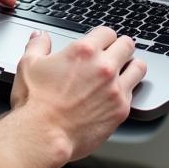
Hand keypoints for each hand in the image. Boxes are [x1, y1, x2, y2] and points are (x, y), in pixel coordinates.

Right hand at [10, 26, 146, 160]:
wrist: (43, 135)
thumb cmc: (35, 102)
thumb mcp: (29, 64)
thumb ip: (38, 45)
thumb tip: (41, 36)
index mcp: (84, 51)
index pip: (108, 32)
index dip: (104, 36)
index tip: (102, 42)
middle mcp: (104, 66)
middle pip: (127, 45)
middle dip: (121, 47)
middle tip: (116, 53)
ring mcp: (115, 89)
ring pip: (139, 67)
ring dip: (132, 66)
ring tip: (126, 70)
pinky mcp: (121, 110)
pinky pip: (135, 93)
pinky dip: (128, 91)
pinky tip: (119, 94)